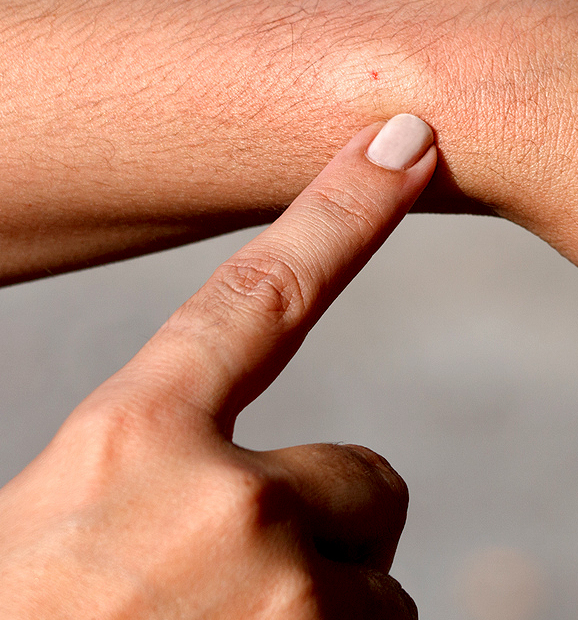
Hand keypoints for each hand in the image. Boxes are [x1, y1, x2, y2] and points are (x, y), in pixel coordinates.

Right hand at [0, 115, 435, 617]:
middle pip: (369, 480)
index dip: (344, 207)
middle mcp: (226, 500)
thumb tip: (263, 471)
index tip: (410, 136)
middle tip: (218, 590)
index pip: (264, 293)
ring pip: (375, 580)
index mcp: (132, 441)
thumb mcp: (64, 523)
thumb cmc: (36, 610)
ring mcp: (289, 592)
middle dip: (323, 528)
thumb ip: (164, 469)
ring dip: (321, 612)